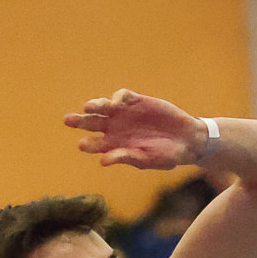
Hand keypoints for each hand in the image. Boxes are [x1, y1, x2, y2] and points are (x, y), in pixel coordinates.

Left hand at [64, 90, 205, 170]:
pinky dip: (118, 97)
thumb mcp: (147, 159)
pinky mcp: (137, 101)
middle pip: (93, 123)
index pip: (95, 144)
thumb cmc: (167, 155)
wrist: (187, 140)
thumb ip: (126, 157)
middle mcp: (116, 128)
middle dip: (80, 121)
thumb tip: (103, 161)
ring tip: (88, 107)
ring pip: (104, 107)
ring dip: (95, 106)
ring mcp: (126, 114)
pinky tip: (116, 101)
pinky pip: (122, 96)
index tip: (82, 144)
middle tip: (69, 120)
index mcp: (116, 145)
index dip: (88, 144)